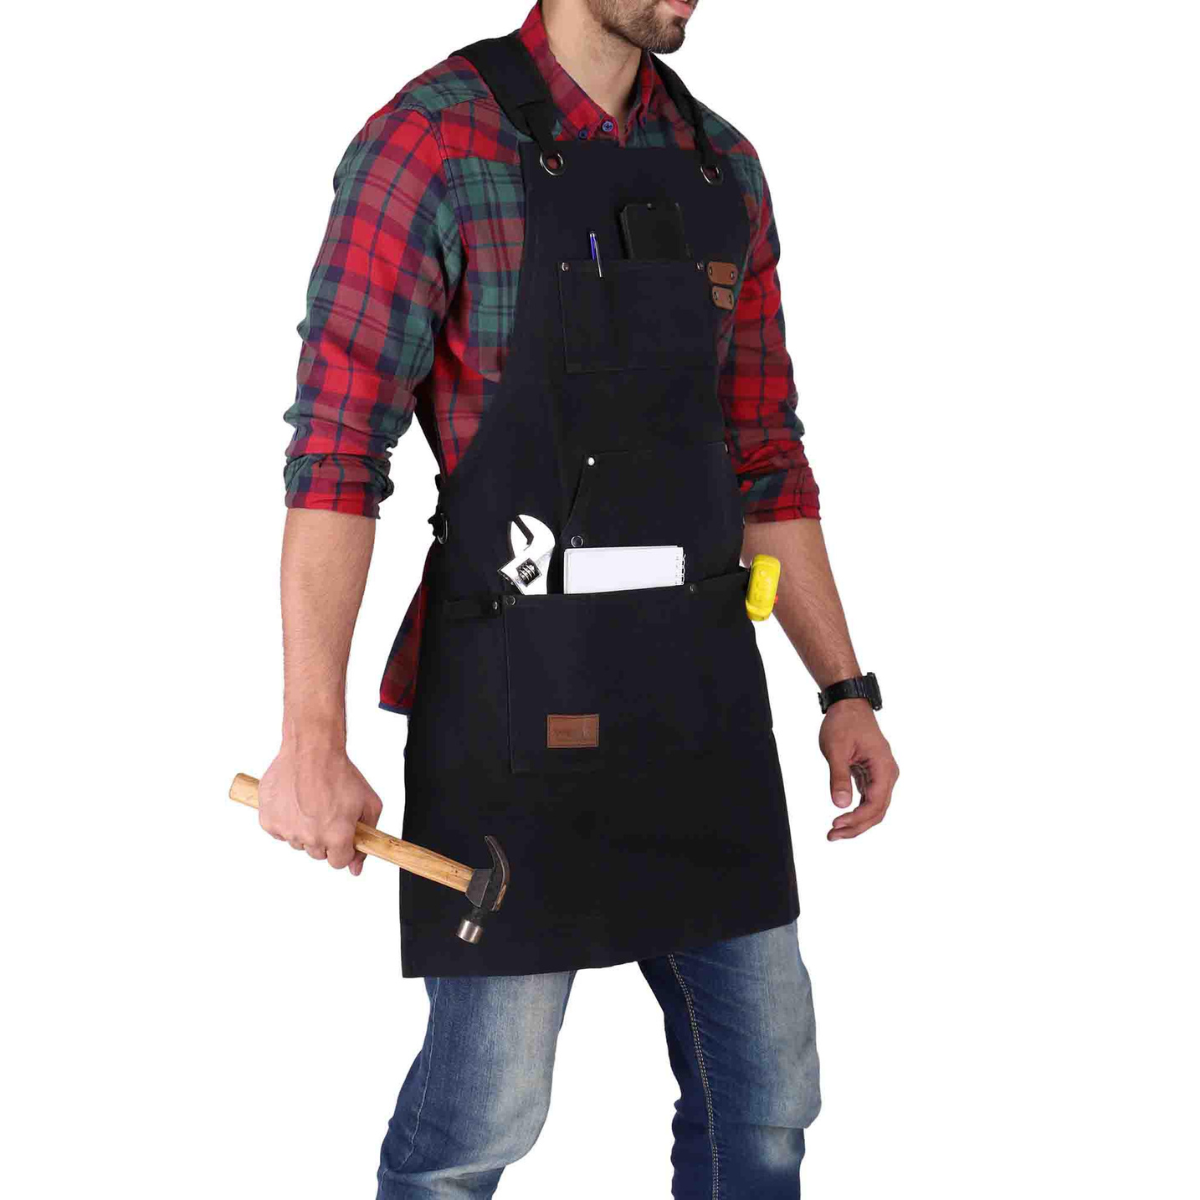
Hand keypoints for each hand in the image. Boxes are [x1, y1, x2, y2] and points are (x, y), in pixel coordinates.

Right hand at [257, 744, 382, 874]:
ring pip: (298, 842)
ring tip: (311, 802)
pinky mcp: (268, 821)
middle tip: (327, 812)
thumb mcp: (369, 803)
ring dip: (305, 828)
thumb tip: (356, 868)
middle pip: (318, 853)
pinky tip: (295, 801)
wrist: (312, 750)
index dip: (343, 848)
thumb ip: (367, 838)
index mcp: (336, 836)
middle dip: (325, 837)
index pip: (339, 862)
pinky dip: (286, 821)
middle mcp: (311, 837)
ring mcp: (287, 830)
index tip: (342, 836)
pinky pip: (279, 831)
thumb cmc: (340, 773)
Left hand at [818, 700, 898, 840]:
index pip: (875, 803)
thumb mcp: (836, 749)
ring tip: (835, 832)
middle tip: (832, 836)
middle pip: (877, 811)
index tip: (836, 824)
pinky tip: (842, 818)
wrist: (849, 705)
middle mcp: (888, 774)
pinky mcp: (873, 775)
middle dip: (856, 827)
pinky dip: (857, 811)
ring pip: (874, 807)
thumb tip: (840, 804)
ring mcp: (882, 775)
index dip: (856, 819)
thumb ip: (839, 777)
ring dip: (857, 822)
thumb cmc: (844, 722)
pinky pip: (869, 799)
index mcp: (883, 767)